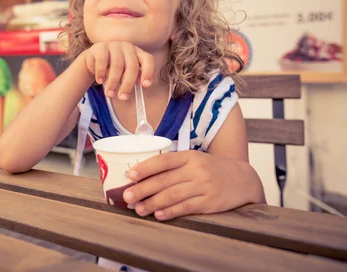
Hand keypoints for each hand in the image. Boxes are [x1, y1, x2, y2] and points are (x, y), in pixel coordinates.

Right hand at [83, 41, 153, 100]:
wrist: (93, 60)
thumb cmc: (113, 69)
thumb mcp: (125, 73)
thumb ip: (133, 78)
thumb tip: (140, 86)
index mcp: (137, 53)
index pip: (148, 60)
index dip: (148, 72)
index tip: (145, 85)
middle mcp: (128, 47)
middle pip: (132, 66)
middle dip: (127, 84)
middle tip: (122, 98)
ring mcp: (114, 45)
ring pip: (117, 65)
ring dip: (113, 82)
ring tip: (109, 94)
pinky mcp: (100, 47)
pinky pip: (102, 61)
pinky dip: (101, 73)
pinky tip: (100, 81)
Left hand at [122, 151, 259, 220]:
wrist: (244, 179)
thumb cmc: (211, 169)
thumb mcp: (195, 160)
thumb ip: (173, 166)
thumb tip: (142, 176)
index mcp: (190, 156)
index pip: (164, 160)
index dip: (145, 168)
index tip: (129, 174)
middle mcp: (196, 170)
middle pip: (164, 180)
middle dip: (142, 189)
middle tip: (126, 197)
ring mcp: (204, 186)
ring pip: (173, 195)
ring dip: (153, 203)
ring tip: (138, 209)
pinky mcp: (210, 202)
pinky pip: (186, 207)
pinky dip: (171, 211)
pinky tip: (158, 214)